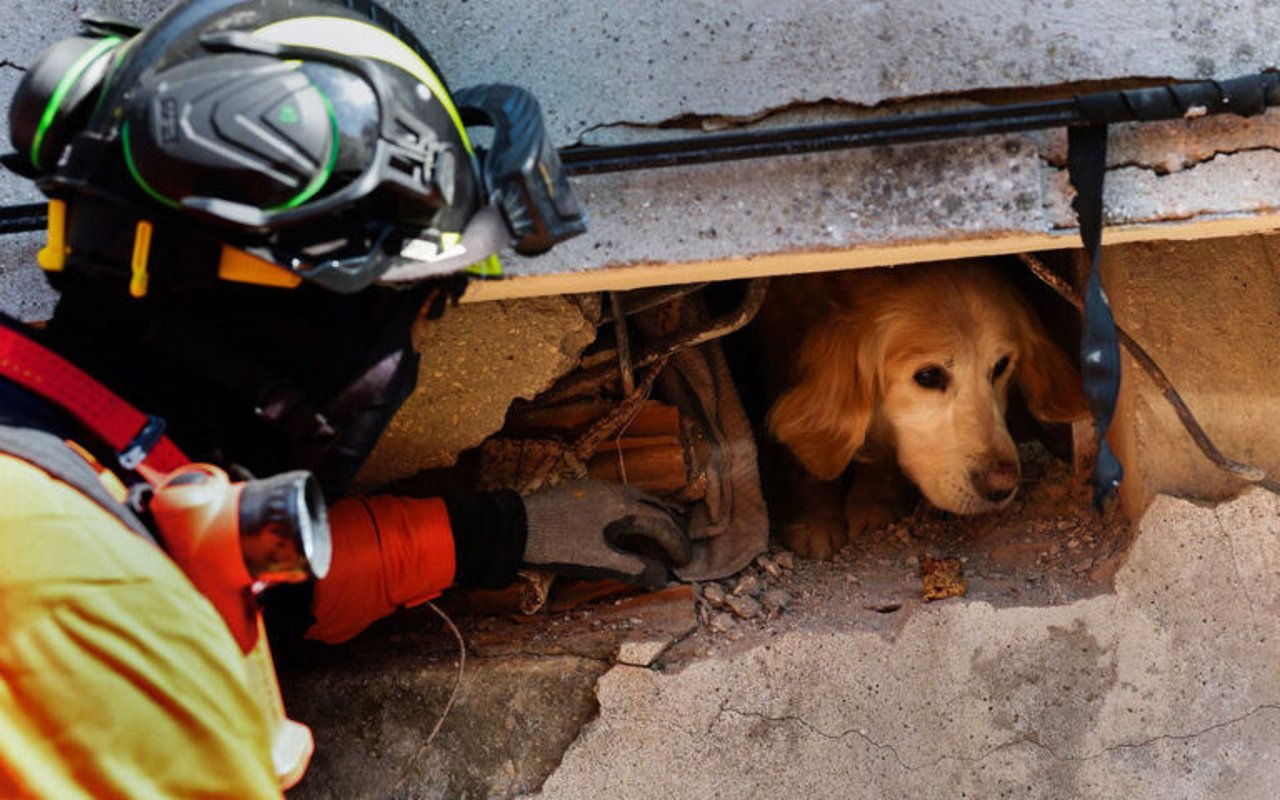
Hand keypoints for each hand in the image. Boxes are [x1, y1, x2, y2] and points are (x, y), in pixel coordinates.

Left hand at [521, 481, 691, 587]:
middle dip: (670, 529)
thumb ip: (635, 569)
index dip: (677, 545)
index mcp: (624, 506)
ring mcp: (597, 489)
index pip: (662, 524)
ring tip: (658, 540)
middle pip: (654, 507)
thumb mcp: (599, 562)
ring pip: (636, 501)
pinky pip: (619, 501)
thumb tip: (662, 577)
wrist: (514, 527)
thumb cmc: (559, 546)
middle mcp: (615, 491)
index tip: (685, 564)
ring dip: (652, 520)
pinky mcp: (582, 492)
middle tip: (679, 550)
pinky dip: (633, 515)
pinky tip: (625, 530)